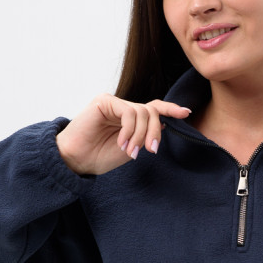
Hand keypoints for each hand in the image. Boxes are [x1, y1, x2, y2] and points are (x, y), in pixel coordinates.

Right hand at [55, 94, 191, 175]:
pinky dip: (130, 130)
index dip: (170, 109)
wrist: (76, 160)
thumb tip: (165, 123)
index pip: (153, 109)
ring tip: (130, 152)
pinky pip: (129, 112)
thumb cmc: (99, 156)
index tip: (186, 113)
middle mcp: (123, 108)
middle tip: (151, 150)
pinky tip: (122, 143)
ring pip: (142, 112)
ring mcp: (114, 103)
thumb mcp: (131, 148)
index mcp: (130, 119)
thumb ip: (145, 135)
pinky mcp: (105, 101)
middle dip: (155, 132)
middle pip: (152, 111)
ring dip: (141, 135)